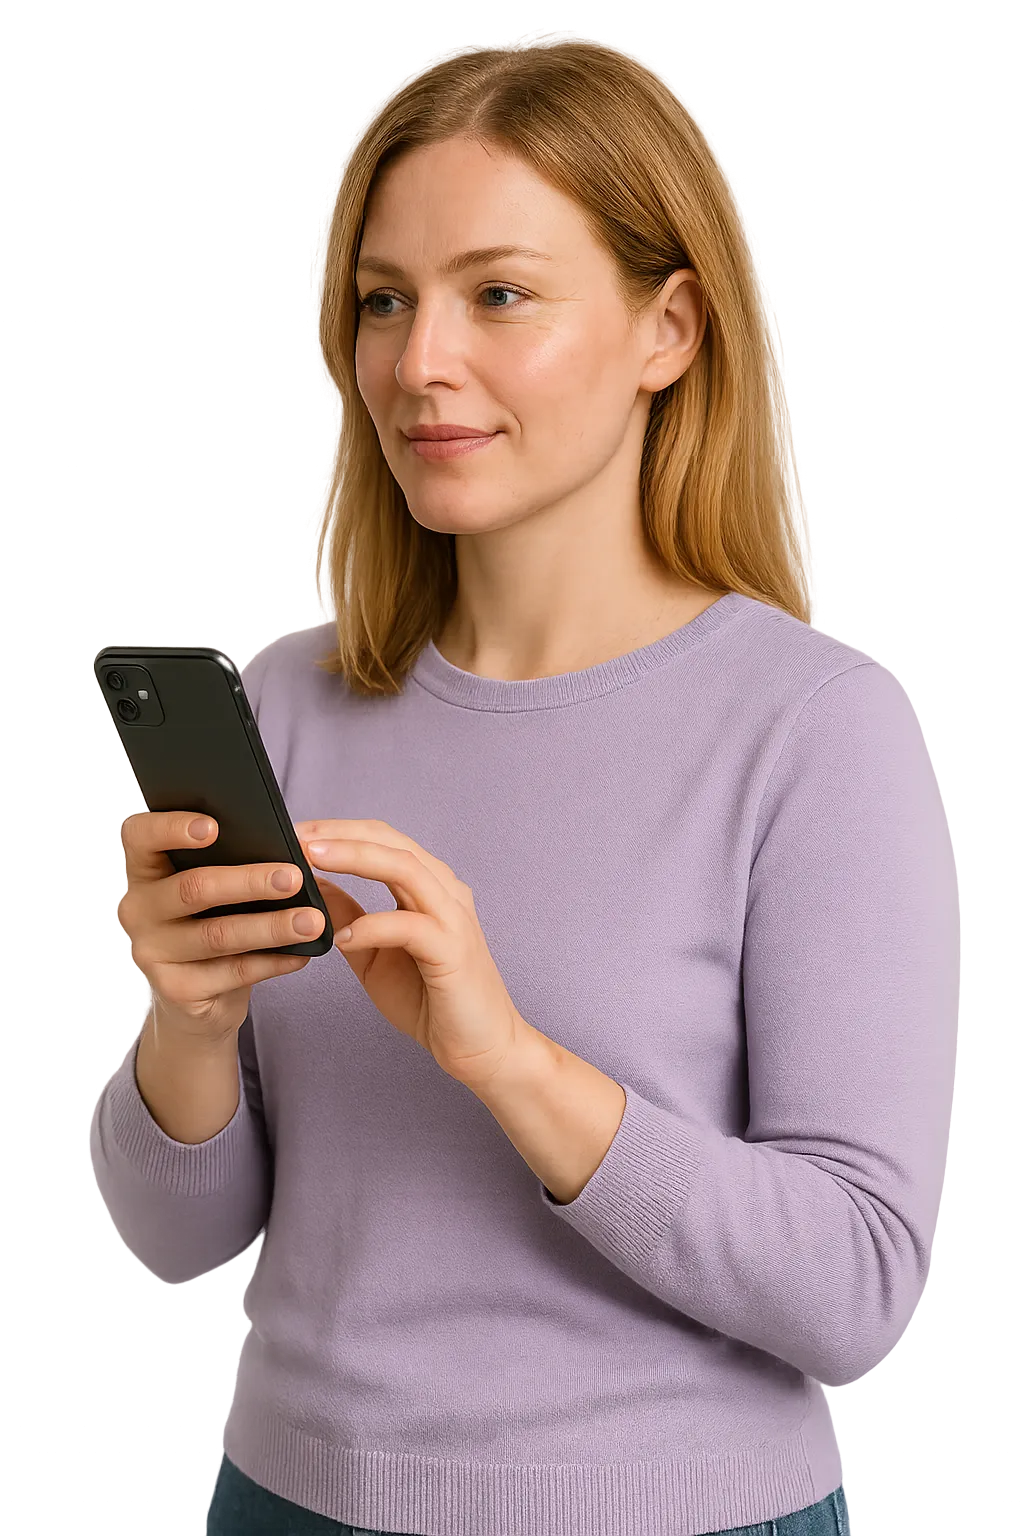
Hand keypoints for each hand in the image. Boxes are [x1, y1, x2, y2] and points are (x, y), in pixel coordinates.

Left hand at [295, 819, 521, 1089]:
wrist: (479, 1047)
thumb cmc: (430, 1000)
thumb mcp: (372, 953)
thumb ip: (349, 916)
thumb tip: (313, 883)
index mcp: (428, 887)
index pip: (383, 840)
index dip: (339, 830)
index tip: (295, 832)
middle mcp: (444, 892)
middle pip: (392, 842)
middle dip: (340, 834)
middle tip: (296, 835)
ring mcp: (453, 918)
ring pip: (405, 868)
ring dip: (354, 858)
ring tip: (311, 860)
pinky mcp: (453, 950)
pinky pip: (409, 926)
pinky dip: (372, 925)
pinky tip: (342, 936)